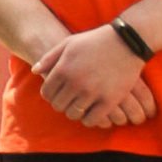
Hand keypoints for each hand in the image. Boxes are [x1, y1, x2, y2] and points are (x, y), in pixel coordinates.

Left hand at [30, 24, 158, 128]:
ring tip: (81, 105)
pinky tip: (93, 111)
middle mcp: (75, 83)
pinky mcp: (109, 101)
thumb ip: (49, 58)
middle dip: (62, 103)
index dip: (51, 95)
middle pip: (59, 106)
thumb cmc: (95, 41)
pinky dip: (90, 118)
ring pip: (74, 114)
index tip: (58, 93)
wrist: (126, 42)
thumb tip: (35, 71)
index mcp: (63, 69)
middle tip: (70, 100)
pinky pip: (92, 120)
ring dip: (75, 111)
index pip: (47, 93)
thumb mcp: (68, 43)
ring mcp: (92, 93)